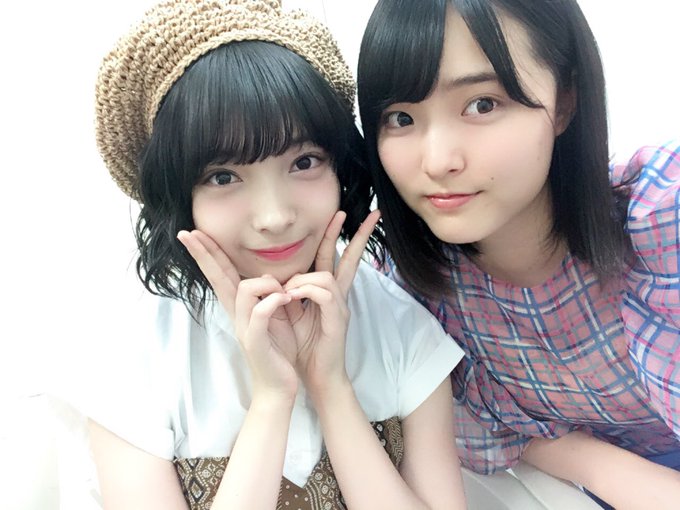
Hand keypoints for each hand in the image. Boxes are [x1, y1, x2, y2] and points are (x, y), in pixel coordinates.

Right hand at [177, 231, 297, 400]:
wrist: (279, 386)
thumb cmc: (278, 350)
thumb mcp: (275, 316)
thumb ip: (268, 295)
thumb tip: (267, 276)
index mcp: (241, 307)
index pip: (221, 273)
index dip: (208, 253)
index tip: (192, 233)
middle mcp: (237, 314)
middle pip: (217, 277)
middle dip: (205, 254)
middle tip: (189, 233)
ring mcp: (244, 328)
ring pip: (243, 289)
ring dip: (266, 283)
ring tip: (285, 293)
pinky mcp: (255, 341)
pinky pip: (259, 313)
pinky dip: (272, 301)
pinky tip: (285, 299)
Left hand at [283, 209, 380, 397]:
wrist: (316, 377)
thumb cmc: (303, 348)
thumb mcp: (290, 315)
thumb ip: (288, 294)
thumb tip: (276, 276)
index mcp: (326, 293)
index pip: (333, 257)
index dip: (336, 235)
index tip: (341, 214)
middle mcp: (337, 295)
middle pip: (347, 257)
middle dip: (357, 234)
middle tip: (369, 213)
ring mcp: (340, 306)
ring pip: (326, 274)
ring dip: (302, 278)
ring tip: (286, 293)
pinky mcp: (338, 319)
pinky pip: (325, 292)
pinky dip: (305, 290)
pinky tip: (291, 299)